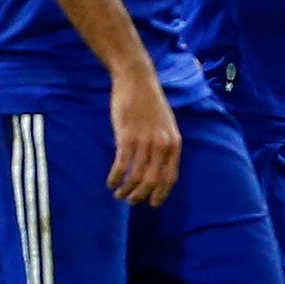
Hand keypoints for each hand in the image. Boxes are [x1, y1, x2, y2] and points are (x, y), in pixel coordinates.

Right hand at [107, 66, 179, 205]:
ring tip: (118, 193)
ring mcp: (144, 142)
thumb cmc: (150, 102)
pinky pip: (121, 166)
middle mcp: (161, 146)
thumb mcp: (165, 124)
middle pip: (152, 181)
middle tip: (131, 201)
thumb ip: (163, 145)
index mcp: (174, 143)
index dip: (161, 193)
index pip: (170, 177)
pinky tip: (110, 182)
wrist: (137, 80)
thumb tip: (156, 166)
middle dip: (141, 196)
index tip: (153, 204)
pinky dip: (115, 178)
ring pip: (136, 177)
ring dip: (126, 190)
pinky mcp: (126, 137)